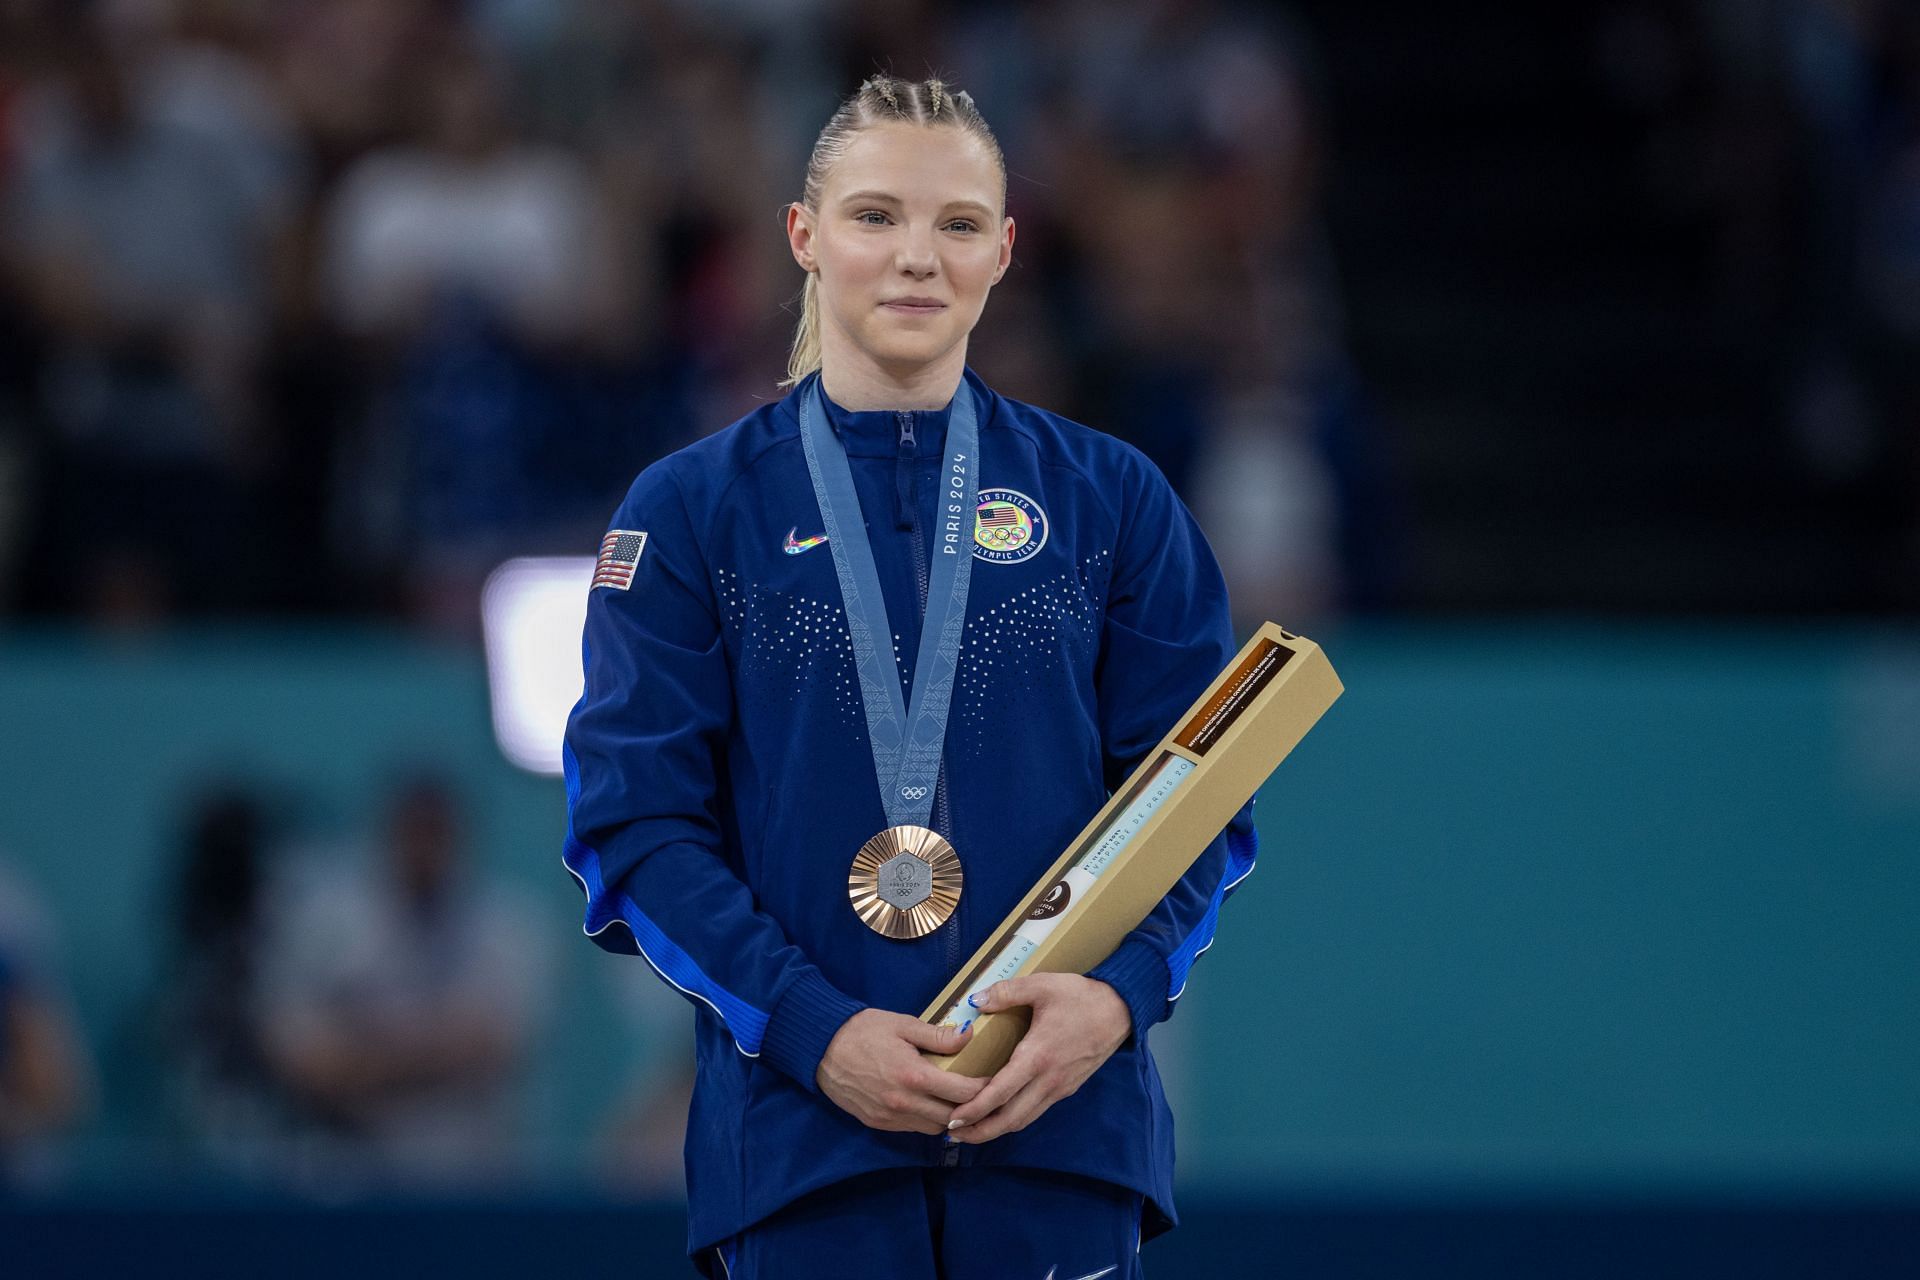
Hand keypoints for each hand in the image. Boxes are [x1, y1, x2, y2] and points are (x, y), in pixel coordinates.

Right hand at [816, 1009, 986, 1134]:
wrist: (820, 1047)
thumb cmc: (863, 1030)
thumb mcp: (902, 1024)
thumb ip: (938, 1035)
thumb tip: (970, 1036)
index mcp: (913, 1076)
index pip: (962, 1093)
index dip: (984, 1089)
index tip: (994, 1080)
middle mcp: (903, 1103)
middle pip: (952, 1117)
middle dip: (970, 1107)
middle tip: (982, 1092)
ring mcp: (889, 1117)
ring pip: (933, 1128)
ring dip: (948, 1116)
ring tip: (957, 1099)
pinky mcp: (877, 1123)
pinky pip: (912, 1128)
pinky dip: (926, 1119)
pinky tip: (929, 1103)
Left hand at [945, 973, 1130, 1143]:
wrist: (1121, 1010)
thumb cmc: (1081, 996)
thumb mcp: (1042, 985)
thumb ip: (1006, 992)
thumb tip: (974, 1000)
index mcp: (1037, 1057)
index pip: (1000, 1093)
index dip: (975, 1109)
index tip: (953, 1119)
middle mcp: (1048, 1080)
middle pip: (1010, 1119)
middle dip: (981, 1131)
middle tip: (954, 1133)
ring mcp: (1060, 1088)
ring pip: (1024, 1120)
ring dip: (997, 1129)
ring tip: (972, 1129)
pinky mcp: (1067, 1088)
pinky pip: (1036, 1111)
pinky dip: (1015, 1118)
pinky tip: (1001, 1113)